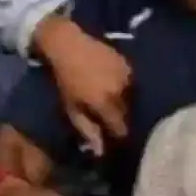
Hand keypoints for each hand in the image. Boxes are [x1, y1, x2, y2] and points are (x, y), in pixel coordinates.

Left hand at [32, 16, 131, 157]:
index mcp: (105, 103)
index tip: (110, 133)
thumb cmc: (66, 79)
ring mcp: (126, 76)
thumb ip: (88, 130)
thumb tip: (101, 152)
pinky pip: (129, 83)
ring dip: (121, 100)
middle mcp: (120, 91)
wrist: (68, 44)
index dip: (116, 134)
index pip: (121, 129)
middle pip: (126, 114)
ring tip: (106, 95)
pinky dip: (122, 86)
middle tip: (104, 112)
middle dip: (118, 116)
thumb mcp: (72, 108)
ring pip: (130, 98)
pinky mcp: (128, 65)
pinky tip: (109, 81)